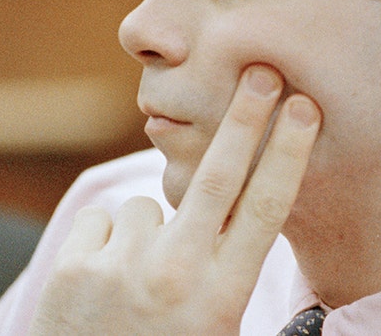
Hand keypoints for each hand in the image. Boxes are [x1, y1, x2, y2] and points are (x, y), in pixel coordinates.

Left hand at [29, 65, 320, 334]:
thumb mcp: (217, 335)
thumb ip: (229, 280)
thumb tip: (249, 222)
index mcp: (222, 298)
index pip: (266, 210)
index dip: (287, 153)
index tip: (304, 108)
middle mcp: (177, 277)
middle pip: (218, 177)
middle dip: (245, 118)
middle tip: (263, 71)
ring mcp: (122, 268)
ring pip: (149, 206)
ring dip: (150, 231)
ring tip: (139, 288)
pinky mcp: (76, 263)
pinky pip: (105, 219)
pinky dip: (108, 240)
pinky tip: (104, 284)